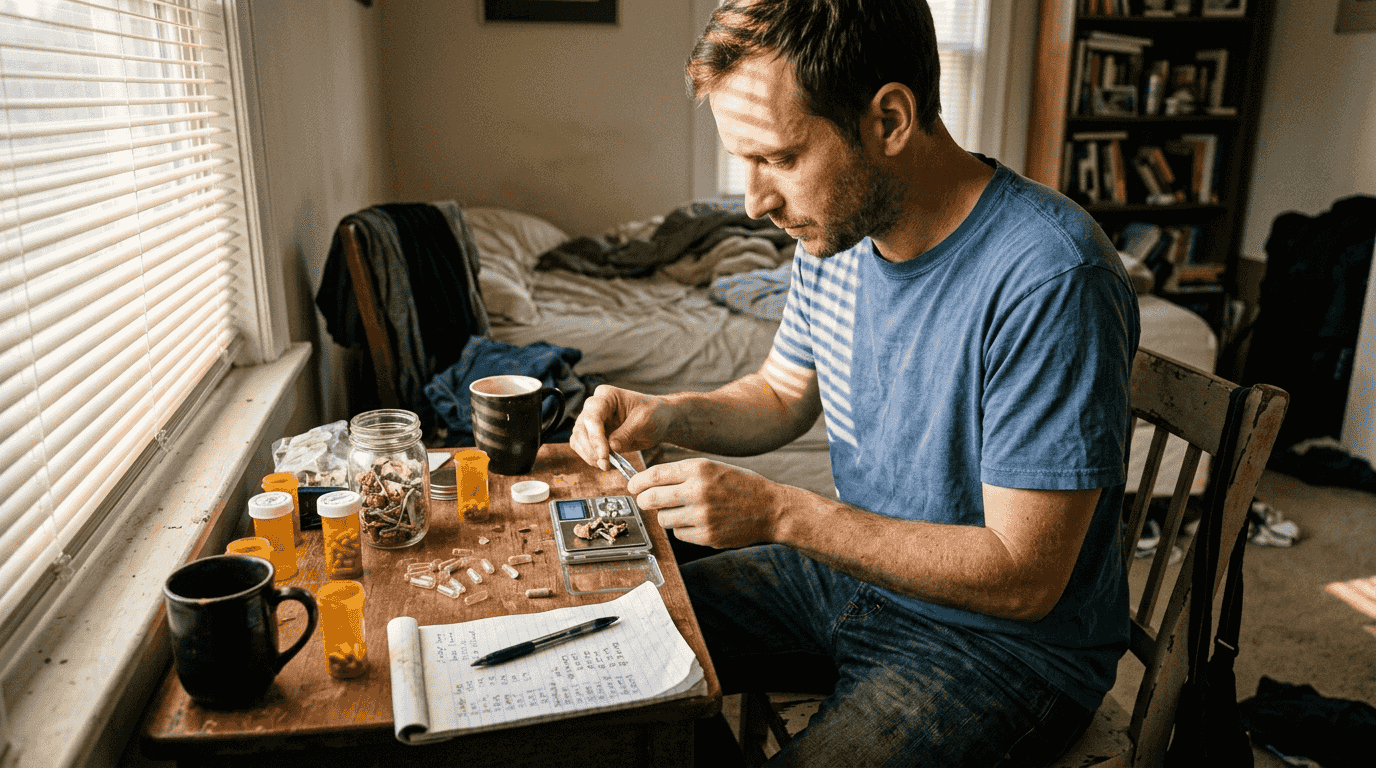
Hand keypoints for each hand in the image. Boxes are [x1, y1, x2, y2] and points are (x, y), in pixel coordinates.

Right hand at [570, 384, 672, 470]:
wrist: (659, 421)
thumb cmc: (653, 414)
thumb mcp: (644, 420)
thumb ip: (626, 433)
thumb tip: (611, 447)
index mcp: (606, 396)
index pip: (592, 416)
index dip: (595, 436)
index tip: (603, 454)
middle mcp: (595, 407)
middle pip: (581, 429)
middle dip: (592, 450)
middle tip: (605, 464)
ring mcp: (592, 422)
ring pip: (578, 440)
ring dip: (590, 456)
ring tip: (607, 465)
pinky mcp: (593, 436)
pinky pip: (583, 448)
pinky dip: (591, 458)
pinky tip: (606, 464)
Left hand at [628, 458, 784, 549]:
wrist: (771, 509)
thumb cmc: (740, 485)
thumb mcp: (713, 467)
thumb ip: (682, 473)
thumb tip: (647, 482)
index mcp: (699, 469)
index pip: (654, 475)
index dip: (637, 482)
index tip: (632, 486)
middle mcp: (699, 491)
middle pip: (651, 499)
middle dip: (644, 501)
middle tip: (646, 501)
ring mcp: (702, 516)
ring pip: (663, 519)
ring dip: (667, 516)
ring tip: (684, 511)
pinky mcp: (706, 536)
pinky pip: (679, 534)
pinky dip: (683, 529)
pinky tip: (699, 522)